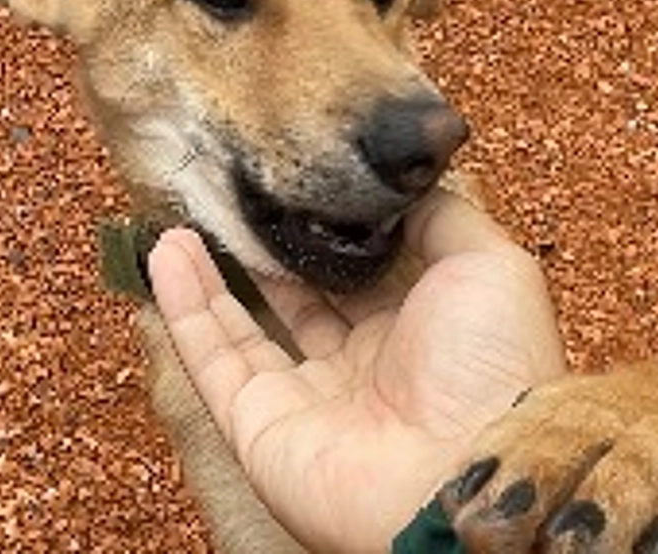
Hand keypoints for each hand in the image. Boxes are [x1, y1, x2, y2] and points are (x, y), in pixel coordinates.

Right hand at [148, 190, 566, 552]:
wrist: (465, 472)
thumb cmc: (490, 367)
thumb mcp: (488, 265)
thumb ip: (445, 221)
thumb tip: (405, 190)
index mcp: (416, 332)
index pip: (359, 276)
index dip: (326, 235)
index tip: (294, 184)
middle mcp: (360, 368)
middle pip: (298, 302)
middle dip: (264, 255)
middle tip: (231, 200)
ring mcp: (307, 401)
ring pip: (245, 330)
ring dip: (211, 277)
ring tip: (183, 222)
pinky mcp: (259, 427)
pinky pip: (213, 360)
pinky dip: (184, 308)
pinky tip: (166, 252)